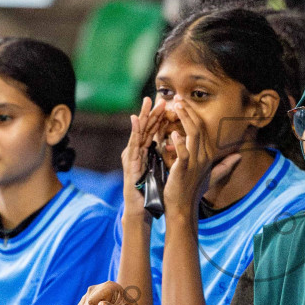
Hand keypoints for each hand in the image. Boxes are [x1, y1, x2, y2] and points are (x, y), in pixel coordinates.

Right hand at [120, 97, 166, 219]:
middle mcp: (137, 151)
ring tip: (146, 103)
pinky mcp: (130, 163)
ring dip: (143, 116)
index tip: (167, 105)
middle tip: (155, 97)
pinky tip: (136, 119)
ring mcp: (132, 156)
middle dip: (151, 113)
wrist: (140, 207)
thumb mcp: (160, 169)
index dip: (160, 118)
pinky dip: (135, 131)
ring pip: (139, 132)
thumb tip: (173, 146)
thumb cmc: (150, 190)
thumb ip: (164, 156)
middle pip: (145, 129)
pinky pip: (134, 144)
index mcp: (146, 151)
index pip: (154, 131)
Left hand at [162, 103, 239, 213]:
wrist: (182, 207)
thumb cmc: (194, 191)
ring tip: (175, 107)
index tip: (184, 103)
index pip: (203, 130)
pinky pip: (184, 153)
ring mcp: (194, 163)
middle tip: (178, 98)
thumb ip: (225, 166)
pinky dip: (179, 142)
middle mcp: (203, 157)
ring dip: (184, 119)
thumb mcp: (212, 177)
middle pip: (199, 128)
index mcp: (207, 155)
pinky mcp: (184, 170)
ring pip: (193, 136)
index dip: (194, 115)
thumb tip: (239, 156)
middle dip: (188, 111)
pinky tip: (173, 133)